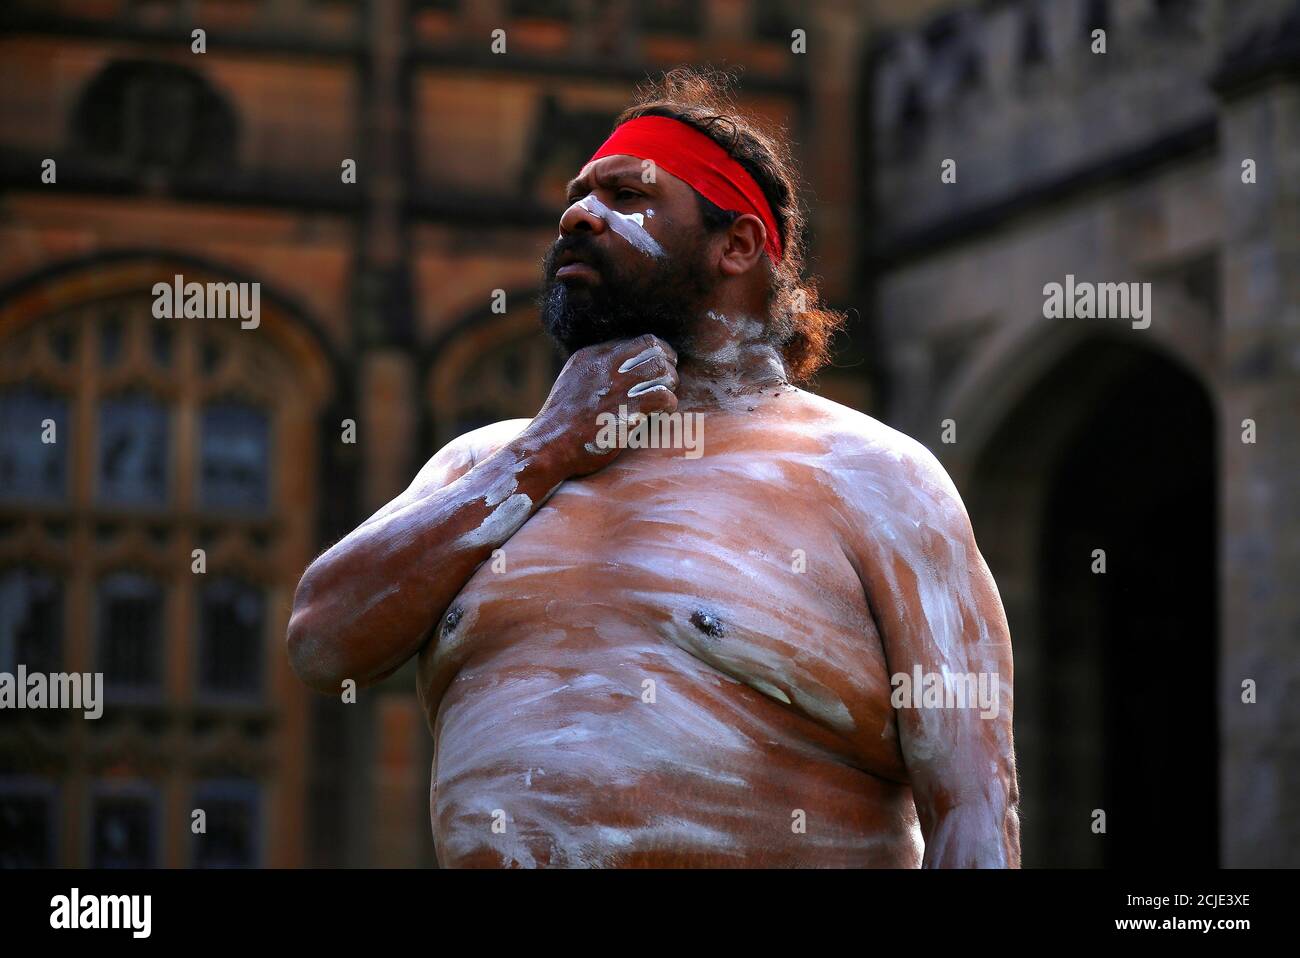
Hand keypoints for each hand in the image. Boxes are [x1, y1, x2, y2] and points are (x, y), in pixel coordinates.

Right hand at [523, 334, 678, 476]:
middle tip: (668, 380)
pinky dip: (668, 404)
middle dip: (667, 362)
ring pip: (663, 370)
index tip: (658, 366)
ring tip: (664, 397)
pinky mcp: (627, 411)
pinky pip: (664, 397)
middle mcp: (605, 366)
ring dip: (670, 383)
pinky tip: (661, 413)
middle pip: (654, 347)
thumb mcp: (572, 381)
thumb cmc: (561, 422)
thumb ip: (595, 370)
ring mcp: (616, 387)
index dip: (654, 353)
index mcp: (591, 356)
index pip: (637, 341)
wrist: (548, 447)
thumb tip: (623, 365)